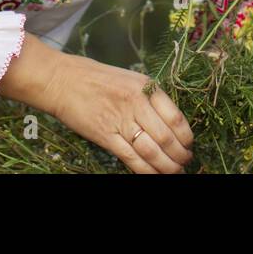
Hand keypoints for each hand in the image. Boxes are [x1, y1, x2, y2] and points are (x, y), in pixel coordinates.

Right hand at [40, 53, 194, 173]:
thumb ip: (150, 98)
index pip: (176, 117)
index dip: (187, 137)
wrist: (63, 80)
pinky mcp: (105, 137)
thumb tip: (171, 123)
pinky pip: (131, 159)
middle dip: (180, 155)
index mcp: (146, 88)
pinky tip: (154, 174)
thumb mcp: (130, 79)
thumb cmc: (98, 78)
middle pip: (167, 138)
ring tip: (174, 171)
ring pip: (152, 152)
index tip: (189, 144)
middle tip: (185, 162)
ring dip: (167, 166)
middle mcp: (136, 104)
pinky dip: (146, 170)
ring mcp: (120, 121)